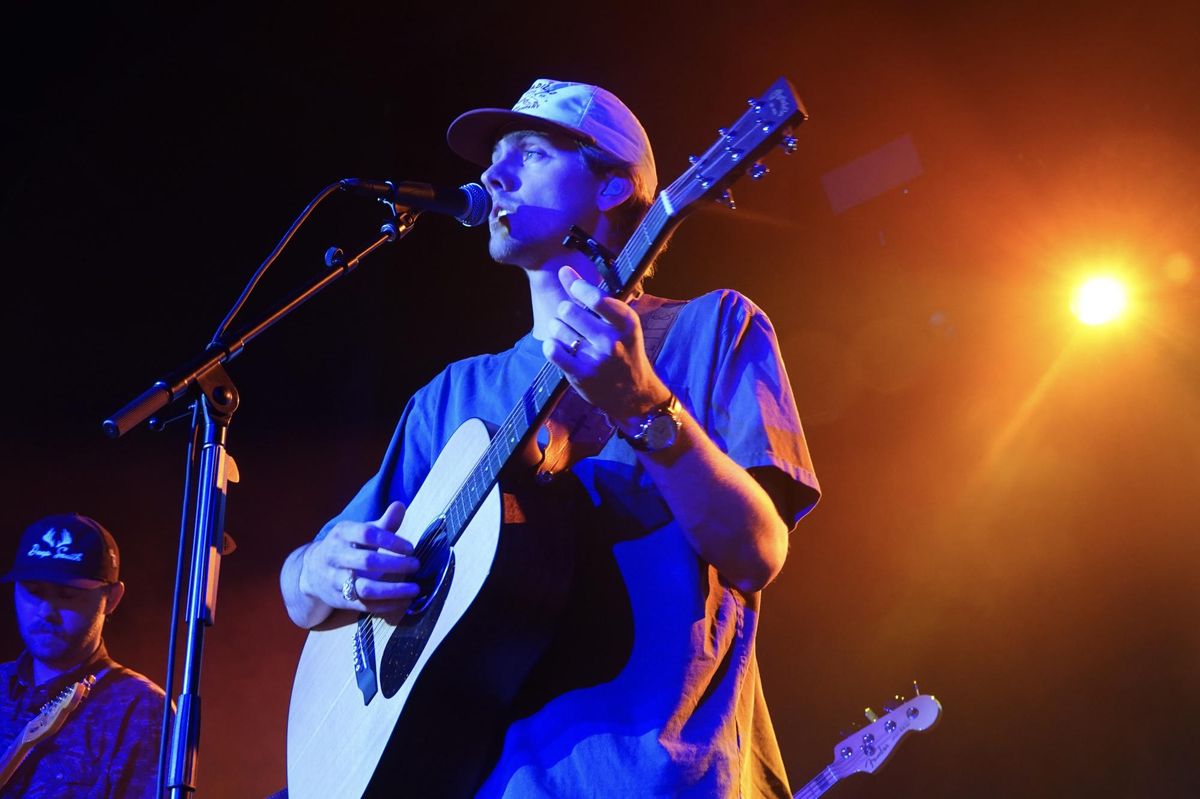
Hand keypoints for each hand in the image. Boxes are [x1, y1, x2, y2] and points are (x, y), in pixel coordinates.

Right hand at [298, 501, 420, 615]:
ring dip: (393, 590)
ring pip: (365, 588)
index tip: (411, 548)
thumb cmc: (347, 546)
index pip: (367, 534)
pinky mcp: (340, 600)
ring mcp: (335, 580)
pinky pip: (366, 605)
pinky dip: (387, 605)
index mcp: (342, 533)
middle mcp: (335, 556)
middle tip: (416, 565)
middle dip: (395, 564)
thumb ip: (383, 523)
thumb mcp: (360, 531)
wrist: (311, 571)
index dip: (391, 541)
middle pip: (367, 561)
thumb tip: (400, 505)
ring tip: (415, 588)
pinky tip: (405, 601)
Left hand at [543, 265, 669, 426]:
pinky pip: (552, 350)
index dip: (578, 287)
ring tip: (569, 336)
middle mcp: (612, 341)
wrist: (633, 394)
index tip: (573, 287)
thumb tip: (564, 269)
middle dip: (564, 311)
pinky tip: (560, 348)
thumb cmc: (623, 350)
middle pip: (568, 310)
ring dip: (557, 329)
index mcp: (626, 323)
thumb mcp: (618, 323)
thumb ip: (589, 294)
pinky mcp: (581, 375)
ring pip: (557, 328)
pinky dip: (551, 346)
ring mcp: (596, 360)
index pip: (596, 298)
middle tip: (571, 319)